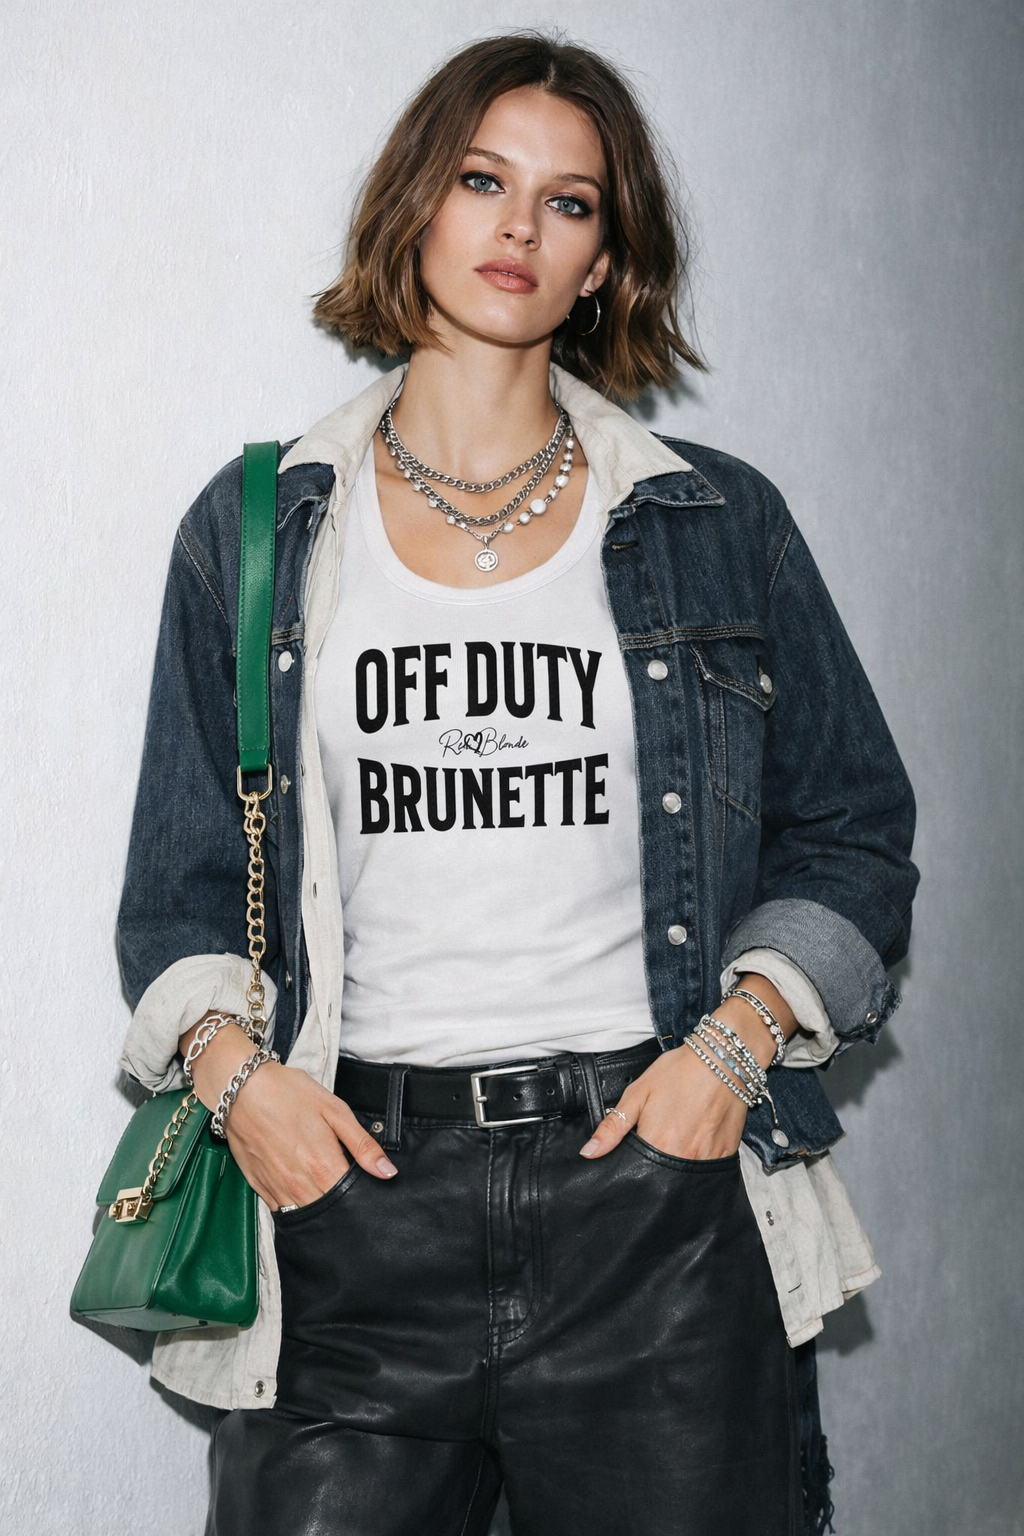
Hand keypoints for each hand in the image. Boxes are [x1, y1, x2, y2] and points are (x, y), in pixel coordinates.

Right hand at [182, 1019, 396, 1208]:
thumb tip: (388, 1172)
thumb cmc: (289, 1094)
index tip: (367, 1188)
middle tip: (345, 1186)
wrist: (242, 1089)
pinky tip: (300, 1189)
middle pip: (330, 1211)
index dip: (363, 1196)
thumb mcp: (334, 1110)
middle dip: (342, 1205)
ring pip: (305, 1215)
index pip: (352, 1199)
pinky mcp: (259, 1188)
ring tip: (323, 1187)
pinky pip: (281, 1211)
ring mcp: (278, 1190)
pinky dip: (294, 1205)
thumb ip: (362, 1145)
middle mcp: (301, 1186)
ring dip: (318, 1208)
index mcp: (324, 1167)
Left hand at [578, 1040, 747, 1161]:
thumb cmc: (679, 1072)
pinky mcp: (727, 1154)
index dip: (632, 1166)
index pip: (637, 1172)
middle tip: (658, 1142)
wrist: (722, 1059)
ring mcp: (708, 1158)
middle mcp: (684, 1158)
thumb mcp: (638, 1093)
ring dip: (677, 1165)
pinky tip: (695, 1141)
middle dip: (654, 1168)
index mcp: (658, 1144)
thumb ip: (613, 1126)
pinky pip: (708, 1170)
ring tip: (677, 1139)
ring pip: (685, 1177)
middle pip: (662, 1178)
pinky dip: (699, 1160)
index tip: (633, 1155)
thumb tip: (589, 1152)